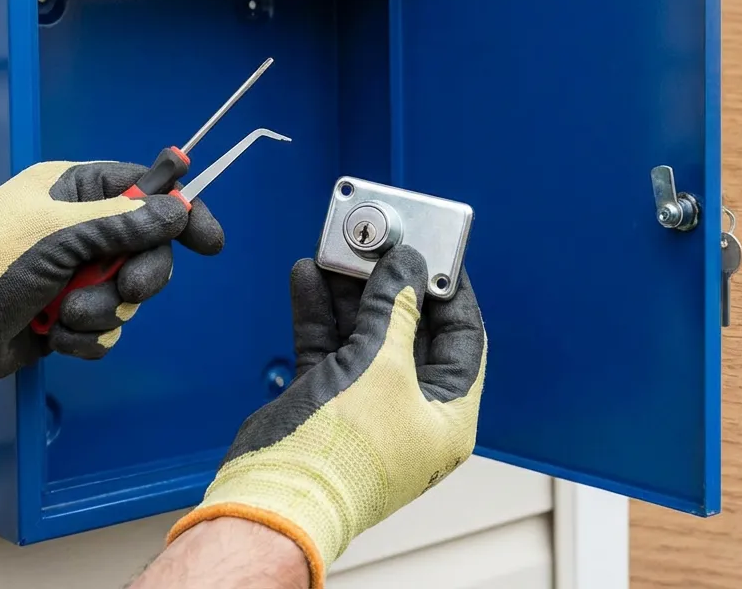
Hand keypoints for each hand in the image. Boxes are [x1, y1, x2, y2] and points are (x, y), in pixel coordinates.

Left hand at [0, 161, 222, 419]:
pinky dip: (87, 336)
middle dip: (140, 275)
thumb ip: (124, 221)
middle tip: (126, 286)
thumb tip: (177, 209)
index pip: (146, 190)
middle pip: (148, 249)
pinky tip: (57, 334)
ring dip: (104, 310)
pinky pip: (108, 328)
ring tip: (66, 314)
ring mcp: (72, 274)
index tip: (210, 240)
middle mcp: (76, 230)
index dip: (182, 212)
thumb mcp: (58, 235)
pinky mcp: (67, 316)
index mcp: (72, 192)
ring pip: (128, 294)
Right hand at [167, 245, 486, 587]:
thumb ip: (395, 309)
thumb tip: (406, 266)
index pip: (464, 339)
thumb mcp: (383, 366)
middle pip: (411, 332)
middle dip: (392, 286)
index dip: (452, 293)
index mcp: (449, 415)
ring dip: (350, 293)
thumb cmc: (344, 454)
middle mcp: (412, 412)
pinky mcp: (327, 402)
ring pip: (365, 335)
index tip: (436, 253)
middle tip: (381, 245)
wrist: (277, 496)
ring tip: (341, 252)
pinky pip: (329, 347)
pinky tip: (308, 277)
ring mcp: (368, 408)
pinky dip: (319, 313)